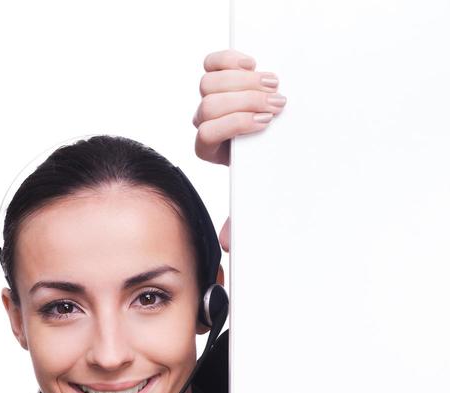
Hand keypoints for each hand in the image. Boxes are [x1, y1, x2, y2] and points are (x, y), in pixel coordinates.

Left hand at [193, 48, 286, 250]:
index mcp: (209, 150)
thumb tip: (229, 243)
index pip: (207, 134)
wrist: (268, 146)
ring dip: (243, 81)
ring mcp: (210, 100)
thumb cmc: (263, 169)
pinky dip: (229, 60)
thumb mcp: (255, 193)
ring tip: (271, 85)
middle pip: (209, 106)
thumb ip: (243, 215)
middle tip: (277, 101)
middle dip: (245, 101)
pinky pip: (212, 64)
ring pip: (209, 84)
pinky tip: (251, 64)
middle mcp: (205, 125)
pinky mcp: (219, 78)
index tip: (266, 122)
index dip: (234, 125)